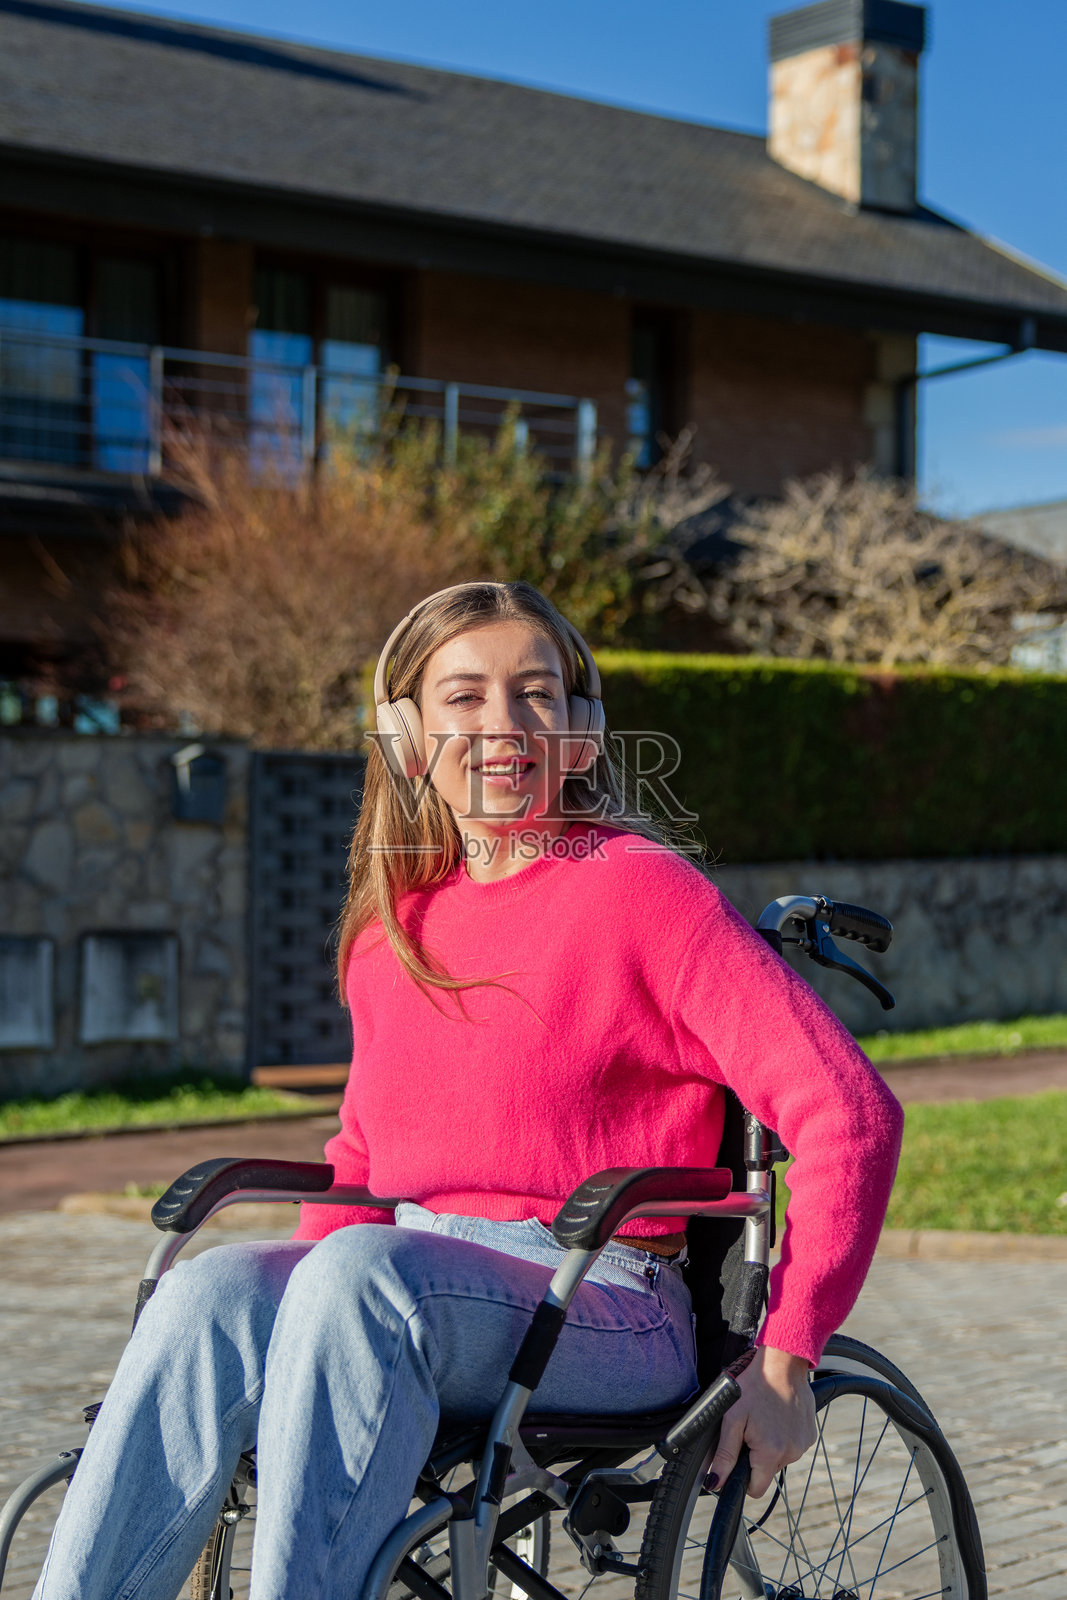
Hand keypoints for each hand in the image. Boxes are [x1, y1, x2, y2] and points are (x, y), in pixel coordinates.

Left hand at [707, 1345, 816, 1498]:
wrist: (783, 1362)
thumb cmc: (755, 1386)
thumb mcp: (732, 1418)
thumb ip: (724, 1455)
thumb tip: (714, 1483)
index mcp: (770, 1454)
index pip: (756, 1489)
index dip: (742, 1479)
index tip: (737, 1460)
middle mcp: (791, 1454)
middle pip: (766, 1472)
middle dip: (755, 1457)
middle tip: (749, 1429)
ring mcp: (804, 1444)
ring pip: (779, 1458)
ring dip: (769, 1446)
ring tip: (763, 1418)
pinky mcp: (810, 1434)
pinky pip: (792, 1446)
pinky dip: (783, 1437)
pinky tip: (777, 1415)